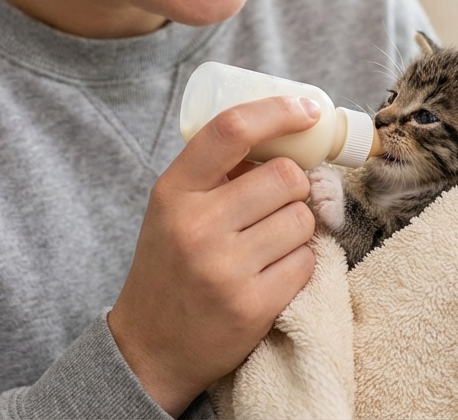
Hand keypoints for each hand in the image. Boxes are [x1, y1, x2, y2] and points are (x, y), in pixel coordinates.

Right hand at [107, 96, 319, 414]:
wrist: (150, 348)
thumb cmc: (171, 265)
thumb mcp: (173, 209)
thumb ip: (216, 174)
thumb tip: (286, 137)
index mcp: (174, 190)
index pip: (232, 130)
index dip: (278, 111)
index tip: (307, 109)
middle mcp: (196, 225)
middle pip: (286, 177)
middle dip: (294, 188)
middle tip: (278, 204)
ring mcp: (224, 268)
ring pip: (302, 220)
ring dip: (297, 228)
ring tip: (268, 244)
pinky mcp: (252, 305)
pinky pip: (306, 261)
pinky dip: (299, 264)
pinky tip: (271, 274)